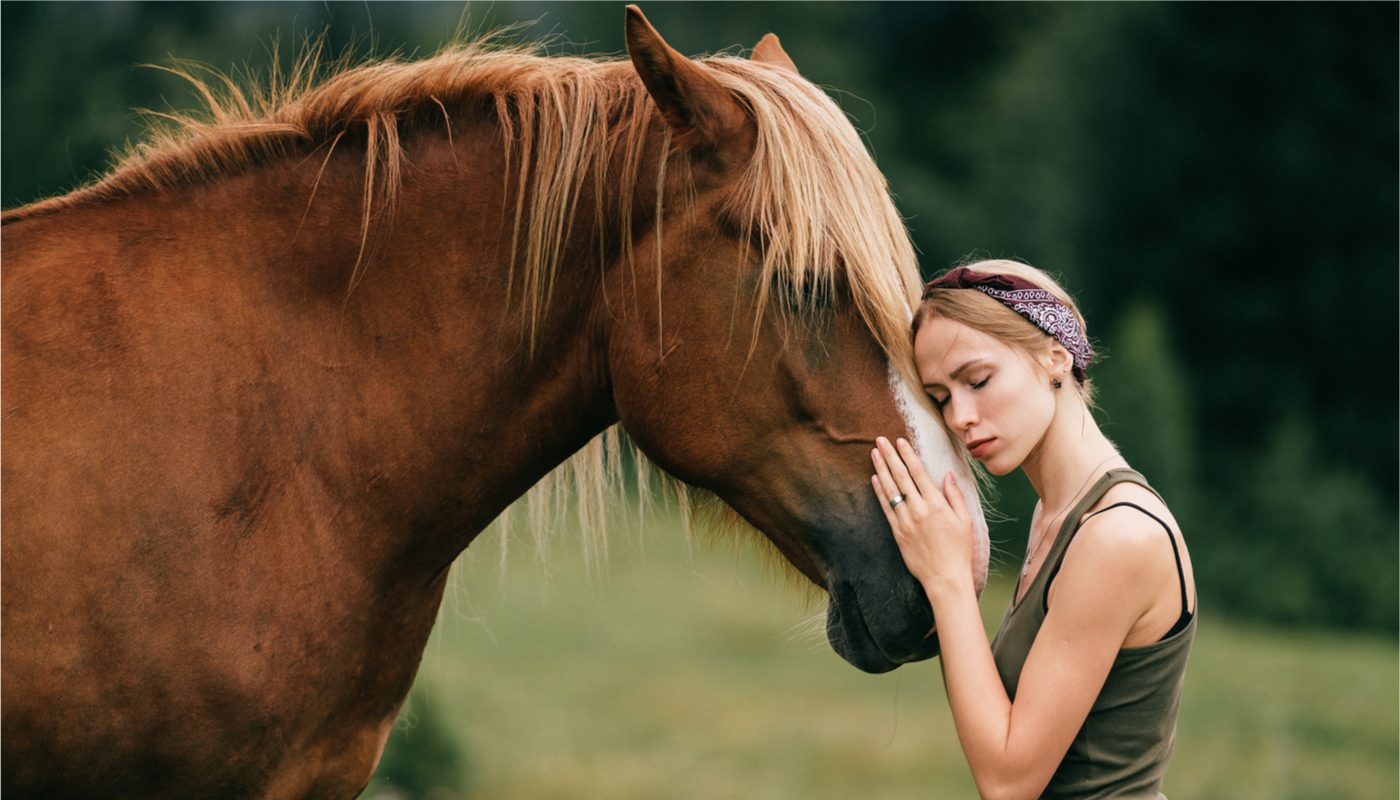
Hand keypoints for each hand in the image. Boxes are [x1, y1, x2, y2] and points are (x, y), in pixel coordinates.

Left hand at [871, 436, 976, 593]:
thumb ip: (955, 495)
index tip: (899, 441)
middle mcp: (918, 510)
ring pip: (890, 490)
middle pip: (900, 477)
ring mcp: (905, 521)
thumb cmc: (959, 550)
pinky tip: (874, 479)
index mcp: (936, 504)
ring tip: (874, 453)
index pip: (918, 473)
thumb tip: (946, 474)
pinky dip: (879, 492)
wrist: (945, 578)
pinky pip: (886, 508)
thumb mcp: (964, 520)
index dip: (907, 455)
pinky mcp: (897, 532)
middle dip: (889, 456)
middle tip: (880, 440)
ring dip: (881, 469)